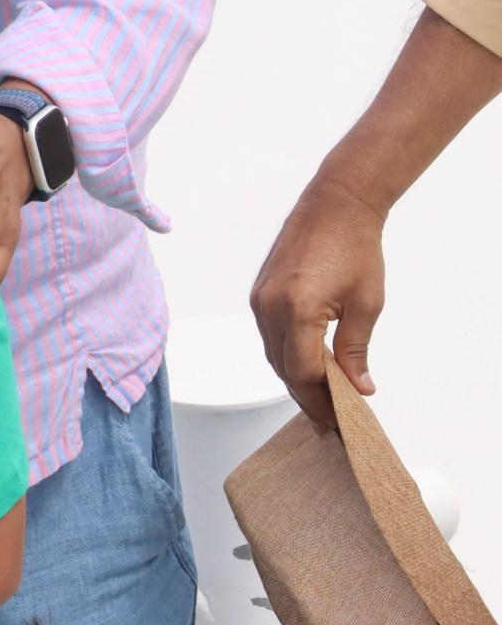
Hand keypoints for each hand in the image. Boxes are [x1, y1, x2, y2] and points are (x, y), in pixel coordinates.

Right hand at [250, 174, 384, 429]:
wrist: (334, 206)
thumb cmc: (355, 249)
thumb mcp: (367, 304)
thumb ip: (356, 350)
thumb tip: (359, 387)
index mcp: (298, 310)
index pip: (302, 373)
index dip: (321, 400)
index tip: (340, 418)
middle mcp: (269, 307)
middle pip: (282, 368)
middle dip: (307, 395)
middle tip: (332, 415)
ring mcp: (259, 299)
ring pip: (272, 353)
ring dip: (295, 376)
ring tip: (323, 393)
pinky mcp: (258, 293)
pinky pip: (268, 335)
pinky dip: (286, 354)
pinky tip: (308, 363)